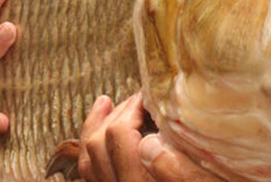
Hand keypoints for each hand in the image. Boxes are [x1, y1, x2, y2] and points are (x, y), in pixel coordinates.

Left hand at [78, 94, 223, 181]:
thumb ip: (181, 172)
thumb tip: (149, 142)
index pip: (119, 136)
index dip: (131, 108)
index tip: (151, 95)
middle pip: (99, 145)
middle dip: (116, 113)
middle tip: (140, 99)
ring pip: (89, 162)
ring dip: (97, 128)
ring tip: (108, 104)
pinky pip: (93, 176)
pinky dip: (93, 151)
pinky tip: (102, 133)